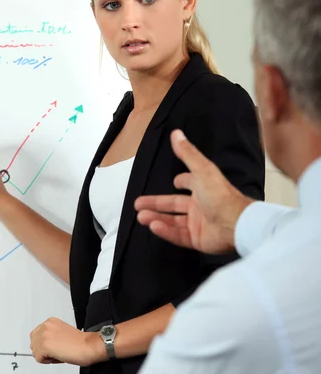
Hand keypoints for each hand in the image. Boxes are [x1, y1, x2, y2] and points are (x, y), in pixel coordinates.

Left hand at [30, 317, 103, 366]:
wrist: (88, 346)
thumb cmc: (80, 342)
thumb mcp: (61, 332)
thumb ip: (50, 334)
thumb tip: (42, 345)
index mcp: (50, 321)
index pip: (36, 335)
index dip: (45, 344)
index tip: (56, 345)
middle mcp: (46, 326)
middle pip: (34, 344)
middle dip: (43, 350)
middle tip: (57, 351)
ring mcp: (44, 336)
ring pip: (35, 352)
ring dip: (46, 356)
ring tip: (59, 353)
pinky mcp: (44, 346)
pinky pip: (39, 359)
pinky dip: (48, 361)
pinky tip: (59, 356)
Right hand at [135, 130, 253, 253]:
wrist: (235, 223)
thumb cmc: (220, 194)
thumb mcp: (202, 169)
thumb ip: (187, 153)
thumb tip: (176, 133)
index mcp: (203, 188)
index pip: (189, 184)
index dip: (182, 182)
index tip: (174, 181)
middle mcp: (201, 205)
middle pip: (174, 205)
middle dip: (156, 204)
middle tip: (138, 204)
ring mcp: (199, 224)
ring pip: (173, 221)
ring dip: (156, 218)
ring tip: (140, 216)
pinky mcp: (198, 240)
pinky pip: (178, 235)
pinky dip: (166, 231)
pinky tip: (154, 226)